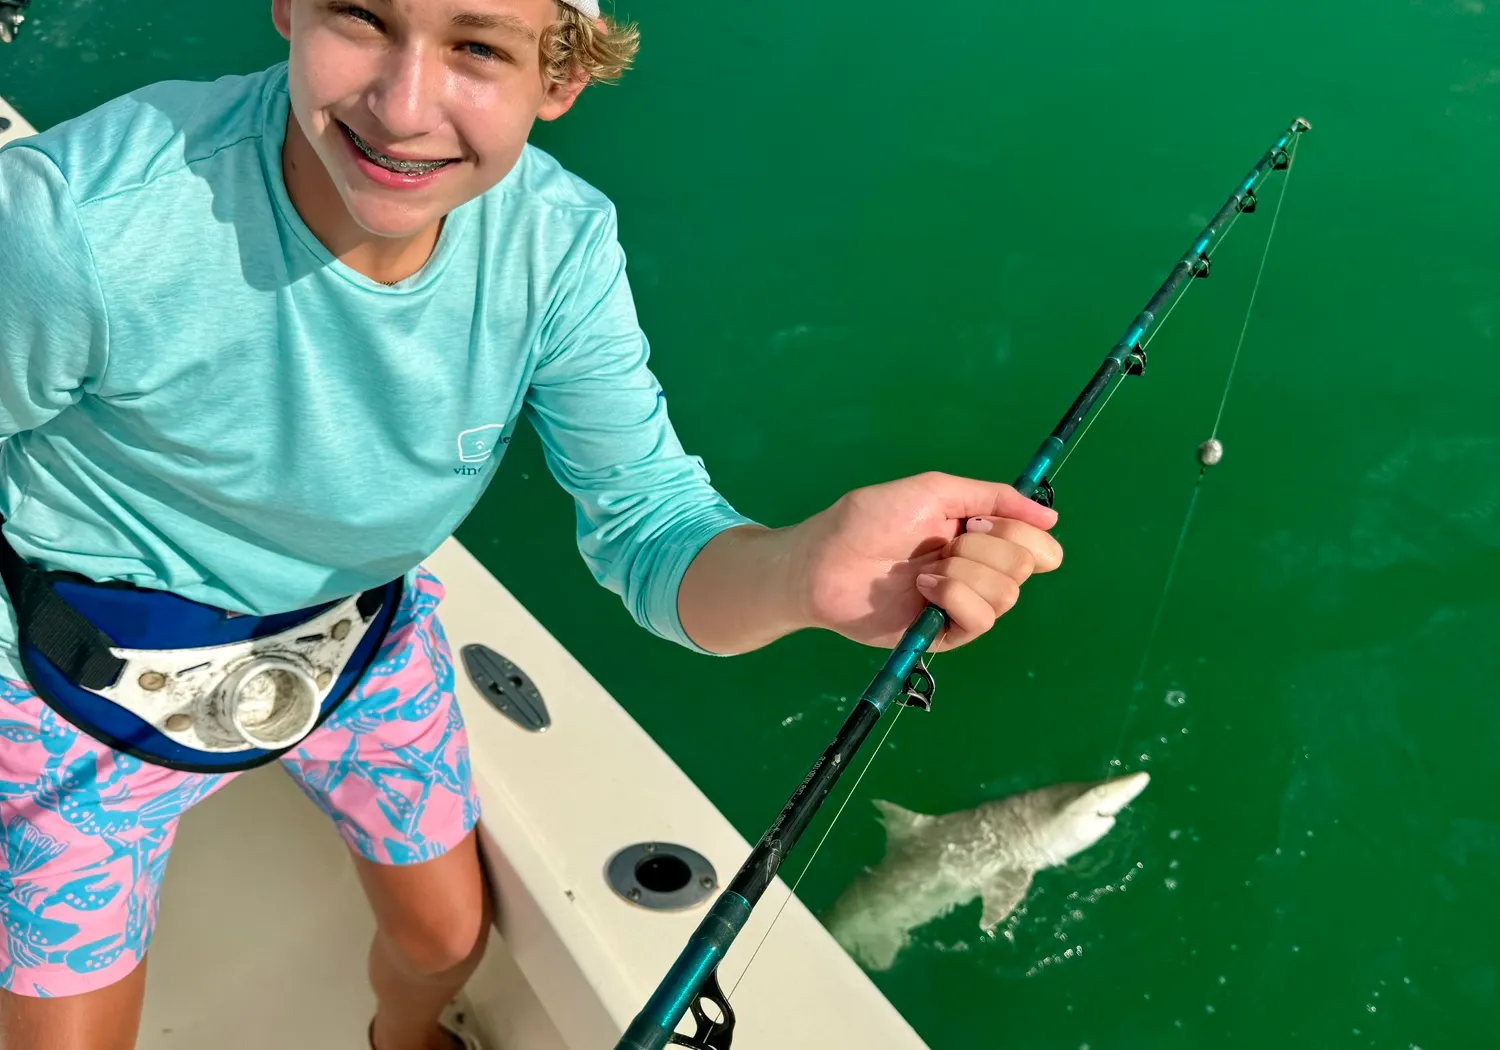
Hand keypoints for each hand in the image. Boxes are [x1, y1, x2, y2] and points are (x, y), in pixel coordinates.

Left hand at [792, 471, 1062, 650]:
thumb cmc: (868, 521)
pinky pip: (981, 620)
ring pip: (1008, 593)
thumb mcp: (931, 490)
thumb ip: (991, 496)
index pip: (1038, 543)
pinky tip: (923, 590)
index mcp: (980, 534)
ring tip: (926, 569)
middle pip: (1027, 565)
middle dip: (988, 549)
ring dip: (966, 573)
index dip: (1024, 533)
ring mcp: (964, 602)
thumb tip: (1050, 517)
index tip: (980, 524)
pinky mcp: (947, 632)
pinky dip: (955, 597)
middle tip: (947, 542)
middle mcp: (979, 568)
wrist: (824, 563)